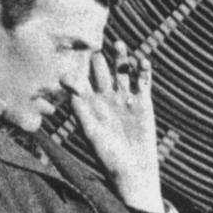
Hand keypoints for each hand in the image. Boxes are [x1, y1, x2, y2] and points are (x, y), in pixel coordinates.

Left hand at [72, 40, 162, 211]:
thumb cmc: (108, 156)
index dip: (77, 68)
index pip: (81, 80)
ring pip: (122, 72)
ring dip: (121, 58)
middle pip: (101, 71)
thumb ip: (81, 110)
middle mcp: (106, 97)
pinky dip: (143, 71)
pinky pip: (143, 82)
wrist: (134, 169)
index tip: (74, 55)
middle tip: (95, 45)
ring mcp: (125, 98)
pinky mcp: (143, 102)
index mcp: (90, 104)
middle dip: (98, 58)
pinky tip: (142, 61)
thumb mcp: (91, 133)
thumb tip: (69, 88)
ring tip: (118, 44)